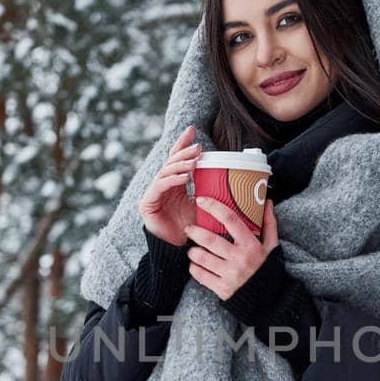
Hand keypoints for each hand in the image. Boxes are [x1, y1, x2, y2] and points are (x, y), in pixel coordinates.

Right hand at [138, 125, 200, 245]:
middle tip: (198, 147)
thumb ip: (210, 191)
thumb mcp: (204, 206)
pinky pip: (160, 186)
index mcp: (174, 183)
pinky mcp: (147, 203)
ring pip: (166, 171)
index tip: (192, 129)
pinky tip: (184, 177)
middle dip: (184, 152)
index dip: (182, 143)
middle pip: (171, 161)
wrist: (179, 250)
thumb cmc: (192, 229)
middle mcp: (162, 185)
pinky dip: (172, 180)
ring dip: (180, 165)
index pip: (176, 158)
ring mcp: (153, 193)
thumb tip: (232, 180)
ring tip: (194, 162)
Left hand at [185, 196, 277, 299]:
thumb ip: (269, 224)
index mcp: (251, 245)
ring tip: (192, 250)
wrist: (269, 300)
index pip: (230, 220)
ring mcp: (229, 275)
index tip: (202, 201)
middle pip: (210, 239)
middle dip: (194, 232)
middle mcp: (239, 259)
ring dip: (193, 251)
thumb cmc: (268, 269)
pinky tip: (195, 265)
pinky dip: (194, 268)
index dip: (214, 207)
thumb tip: (268, 202)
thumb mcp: (272, 246)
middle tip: (188, 228)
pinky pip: (200, 275)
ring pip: (201, 258)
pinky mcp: (222, 288)